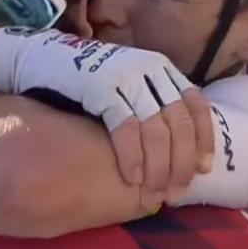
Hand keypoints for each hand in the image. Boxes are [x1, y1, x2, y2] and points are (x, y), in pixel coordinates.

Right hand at [0, 28, 214, 194]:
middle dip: (182, 161)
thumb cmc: (88, 82)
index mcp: (161, 68)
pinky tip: (131, 177)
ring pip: (156, 128)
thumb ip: (151, 106)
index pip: (196, 104)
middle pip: (179, 121)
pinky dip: (132, 156)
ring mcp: (126, 76)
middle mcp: (149, 69)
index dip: (203, 138)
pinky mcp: (102, 86)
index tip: (203, 169)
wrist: (44, 58)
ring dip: (159, 165)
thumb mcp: (128, 85)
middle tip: (177, 190)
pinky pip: (125, 127)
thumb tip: (178, 152)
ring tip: (155, 190)